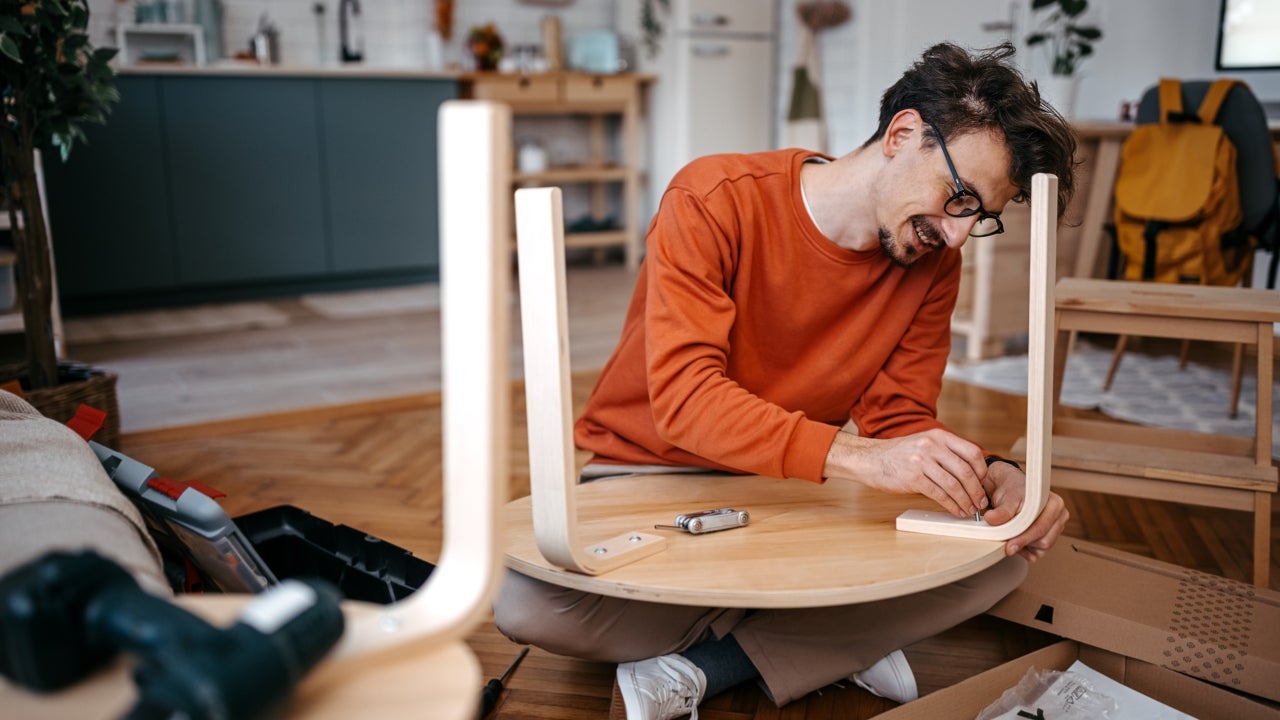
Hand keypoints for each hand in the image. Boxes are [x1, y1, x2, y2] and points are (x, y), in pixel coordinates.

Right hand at [824, 429, 989, 518]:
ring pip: (954, 485)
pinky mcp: (913, 478)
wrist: (871, 459)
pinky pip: (939, 494)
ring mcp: (922, 461)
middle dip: (977, 490)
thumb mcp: (924, 444)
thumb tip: (969, 472)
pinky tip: (956, 510)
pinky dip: (951, 505)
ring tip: (970, 510)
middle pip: (965, 471)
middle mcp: (932, 446)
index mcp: (938, 436)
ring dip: (966, 501)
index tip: (983, 483)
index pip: (971, 452)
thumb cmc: (898, 455)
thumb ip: (945, 453)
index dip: (982, 471)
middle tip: (981, 502)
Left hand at [979, 461, 1068, 561]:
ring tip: (1012, 534)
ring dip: (1024, 545)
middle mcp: (1059, 516)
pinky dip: (1026, 550)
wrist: (1010, 490)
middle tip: (1006, 542)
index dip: (1024, 537)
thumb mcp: (1007, 499)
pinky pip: (1038, 553)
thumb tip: (992, 519)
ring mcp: (1055, 529)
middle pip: (1044, 541)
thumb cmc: (1013, 491)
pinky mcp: (1049, 539)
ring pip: (1041, 548)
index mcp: (1055, 504)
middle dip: (1023, 541)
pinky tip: (1018, 539)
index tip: (1010, 545)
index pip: (1041, 527)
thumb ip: (1002, 511)